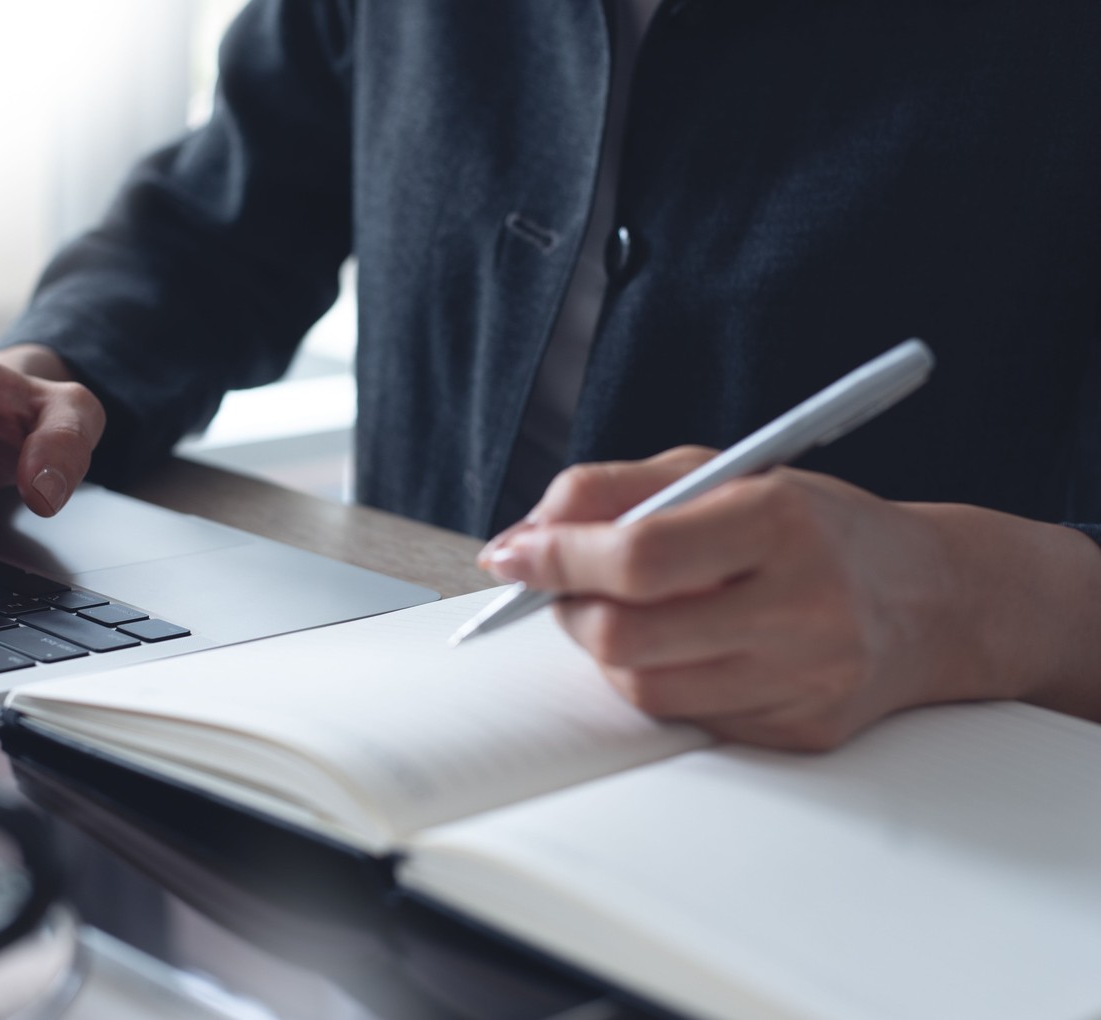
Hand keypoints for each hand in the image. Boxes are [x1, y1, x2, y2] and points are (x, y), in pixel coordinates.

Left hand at [477, 447, 1100, 749]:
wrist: (937, 598)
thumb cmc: (812, 526)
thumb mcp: (724, 472)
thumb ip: (615, 489)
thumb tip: (522, 535)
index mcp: (778, 522)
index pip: (638, 555)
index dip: (558, 559)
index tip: (511, 556)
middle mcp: (800, 606)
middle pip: (628, 636)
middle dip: (569, 611)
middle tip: (562, 588)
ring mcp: (805, 679)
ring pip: (646, 690)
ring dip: (608, 653)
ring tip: (625, 614)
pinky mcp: (802, 732)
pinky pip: (689, 721)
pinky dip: (661, 683)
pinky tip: (684, 650)